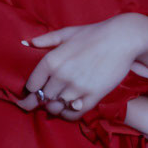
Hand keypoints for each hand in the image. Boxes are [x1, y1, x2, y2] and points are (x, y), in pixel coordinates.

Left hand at [14, 16, 147, 118]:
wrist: (122, 39)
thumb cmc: (93, 34)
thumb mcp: (66, 33)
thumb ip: (44, 40)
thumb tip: (25, 42)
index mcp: (51, 60)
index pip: (31, 86)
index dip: (29, 92)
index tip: (29, 95)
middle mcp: (61, 75)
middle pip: (43, 98)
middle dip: (42, 100)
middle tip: (44, 100)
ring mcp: (77, 87)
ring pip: (57, 107)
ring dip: (55, 107)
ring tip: (57, 103)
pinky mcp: (93, 96)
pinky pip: (74, 114)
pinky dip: (68, 114)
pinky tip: (68, 108)